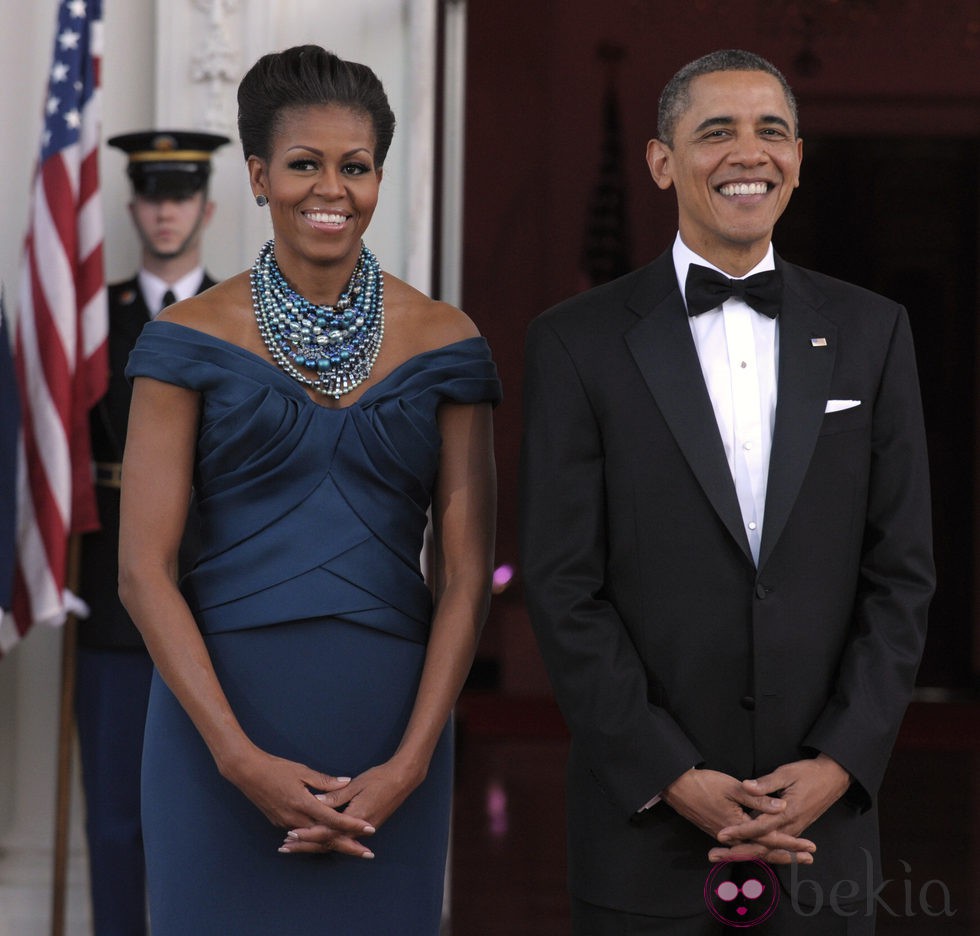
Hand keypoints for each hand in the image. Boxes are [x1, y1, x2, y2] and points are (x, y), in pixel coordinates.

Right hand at [217, 746, 375, 857]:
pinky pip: (303, 835)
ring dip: (333, 844)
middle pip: (326, 837)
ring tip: (352, 848)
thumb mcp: (302, 771)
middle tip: (367, 853)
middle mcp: (295, 818)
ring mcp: (286, 823)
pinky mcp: (280, 822)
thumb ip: (324, 781)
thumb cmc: (276, 768)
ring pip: (314, 839)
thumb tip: (345, 783)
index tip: (369, 828)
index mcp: (303, 804)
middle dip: (348, 845)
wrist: (247, 773)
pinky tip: (326, 840)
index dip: (353, 825)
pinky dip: (316, 839)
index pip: (334, 819)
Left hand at [279, 756, 425, 856]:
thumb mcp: (357, 783)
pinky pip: (341, 839)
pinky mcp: (364, 828)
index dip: (307, 833)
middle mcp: (358, 829)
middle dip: (305, 845)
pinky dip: (325, 841)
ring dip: (312, 845)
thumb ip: (337, 794)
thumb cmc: (380, 778)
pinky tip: (314, 841)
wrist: (402, 780)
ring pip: (333, 843)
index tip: (290, 834)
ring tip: (293, 846)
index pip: (327, 830)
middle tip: (284, 847)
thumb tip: (318, 800)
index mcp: (355, 816)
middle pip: (327, 842)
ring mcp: (362, 830)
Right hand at [662, 768, 816, 864]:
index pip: (771, 838)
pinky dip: (759, 849)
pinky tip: (766, 848)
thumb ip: (758, 799)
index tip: (810, 846)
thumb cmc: (704, 784)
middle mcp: (733, 838)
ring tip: (794, 856)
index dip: (792, 842)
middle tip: (809, 858)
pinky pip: (745, 846)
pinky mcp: (720, 832)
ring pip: (755, 850)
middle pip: (765, 851)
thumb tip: (782, 807)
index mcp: (738, 826)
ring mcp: (725, 837)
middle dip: (789, 854)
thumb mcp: (733, 787)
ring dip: (776, 853)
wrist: (677, 788)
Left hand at [710, 755, 850, 863]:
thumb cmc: (809, 774)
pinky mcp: (795, 829)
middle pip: (761, 845)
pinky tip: (745, 850)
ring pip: (767, 848)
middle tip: (714, 855)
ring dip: (745, 853)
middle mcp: (791, 827)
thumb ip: (766, 784)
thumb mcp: (786, 773)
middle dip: (737, 851)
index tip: (721, 835)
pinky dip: (759, 850)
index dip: (738, 832)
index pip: (758, 828)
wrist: (833, 779)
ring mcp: (794, 830)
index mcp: (787, 814)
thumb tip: (747, 786)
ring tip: (723, 855)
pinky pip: (774, 845)